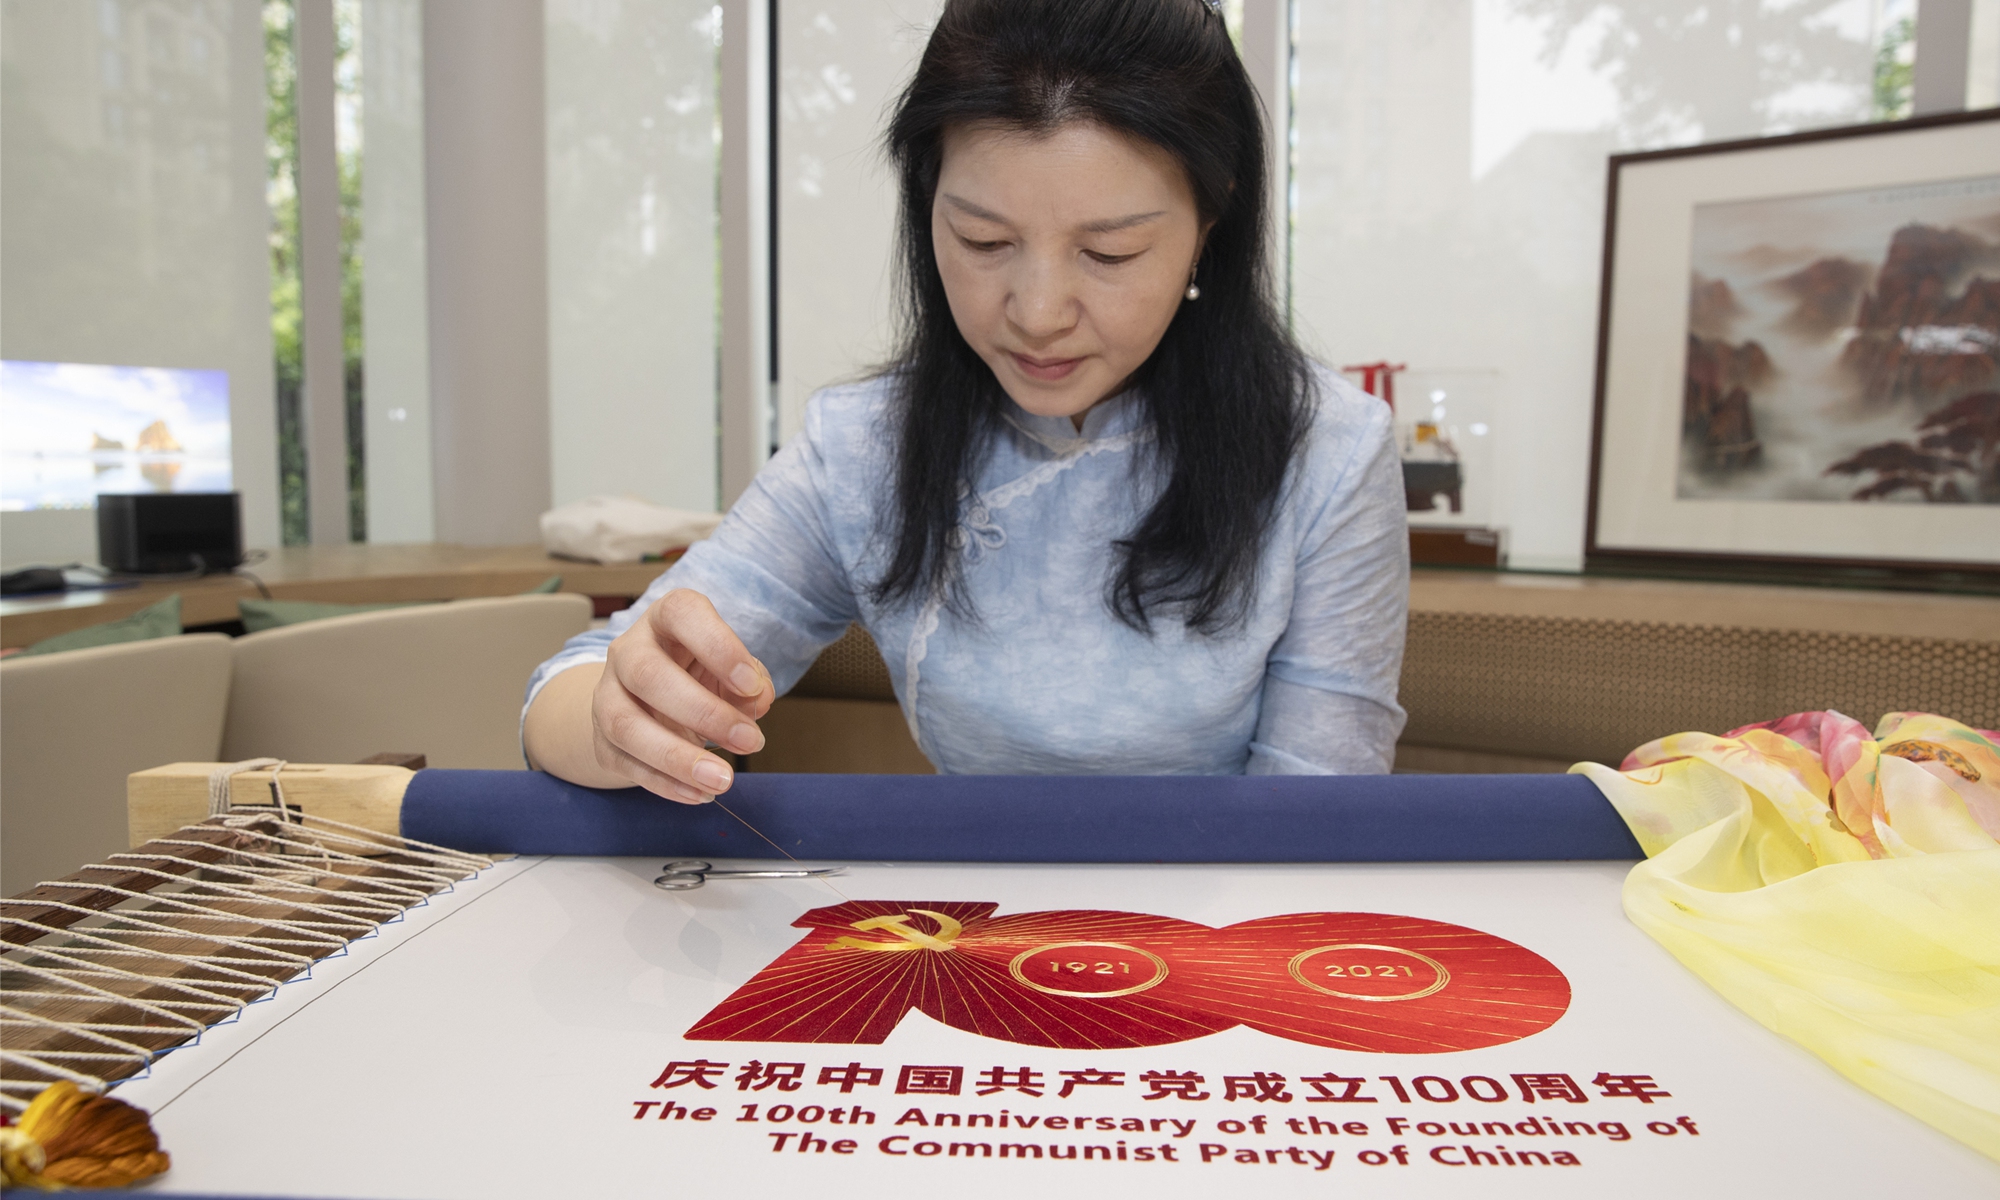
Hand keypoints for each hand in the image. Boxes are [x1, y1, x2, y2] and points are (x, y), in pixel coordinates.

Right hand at [589, 589, 773, 802]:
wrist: (647, 695)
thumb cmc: (700, 672)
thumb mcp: (732, 668)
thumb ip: (750, 682)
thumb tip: (757, 702)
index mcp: (665, 618)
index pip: (682, 615)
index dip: (718, 647)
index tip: (751, 685)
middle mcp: (628, 650)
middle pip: (648, 674)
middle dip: (703, 713)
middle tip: (749, 742)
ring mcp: (607, 694)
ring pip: (625, 724)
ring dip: (677, 758)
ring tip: (723, 780)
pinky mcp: (602, 738)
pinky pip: (625, 763)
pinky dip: (665, 784)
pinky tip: (700, 793)